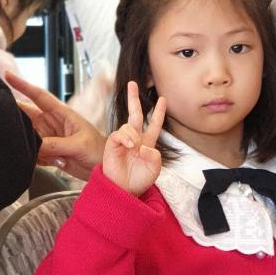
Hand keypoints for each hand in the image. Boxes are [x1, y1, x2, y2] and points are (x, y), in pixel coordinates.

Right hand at [5, 71, 103, 179]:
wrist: (104, 168)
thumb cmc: (98, 150)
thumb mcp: (78, 145)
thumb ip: (56, 145)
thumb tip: (36, 145)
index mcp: (62, 114)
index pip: (39, 96)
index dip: (23, 85)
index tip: (7, 75)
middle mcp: (52, 123)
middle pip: (27, 114)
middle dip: (13, 112)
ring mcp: (48, 137)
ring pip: (27, 134)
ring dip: (22, 139)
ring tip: (21, 145)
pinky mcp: (48, 152)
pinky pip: (32, 151)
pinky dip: (30, 155)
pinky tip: (36, 161)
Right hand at [101, 81, 165, 196]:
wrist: (124, 191)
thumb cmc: (139, 181)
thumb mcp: (154, 169)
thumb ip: (155, 156)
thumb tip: (143, 146)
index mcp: (147, 144)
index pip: (153, 124)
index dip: (158, 112)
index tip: (163, 99)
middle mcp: (135, 139)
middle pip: (135, 114)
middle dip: (133, 99)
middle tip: (132, 83)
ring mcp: (123, 141)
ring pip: (128, 125)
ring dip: (133, 133)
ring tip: (134, 147)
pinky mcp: (112, 145)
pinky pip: (119, 134)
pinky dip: (125, 137)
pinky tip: (129, 145)